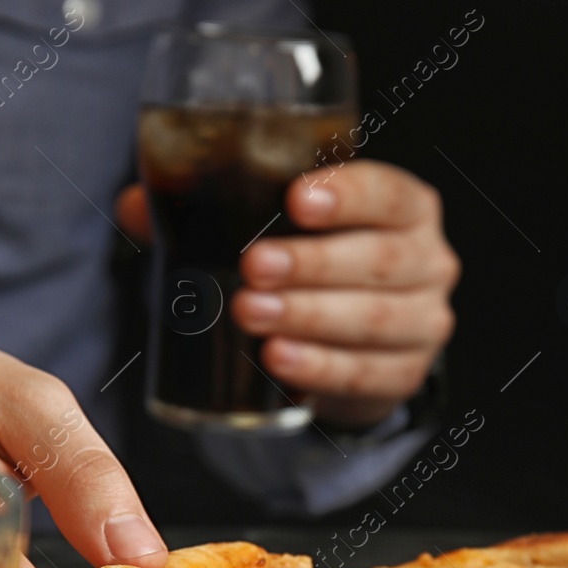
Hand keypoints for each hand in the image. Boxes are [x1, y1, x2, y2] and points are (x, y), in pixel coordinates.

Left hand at [117, 159, 457, 426]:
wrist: (353, 337)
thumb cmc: (313, 262)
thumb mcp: (277, 225)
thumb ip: (213, 209)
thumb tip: (139, 206)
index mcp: (406, 207)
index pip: (390, 193)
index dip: (349, 195)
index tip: (297, 200)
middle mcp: (429, 260)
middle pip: (380, 259)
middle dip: (314, 264)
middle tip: (253, 267)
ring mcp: (425, 322)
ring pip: (375, 319)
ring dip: (310, 316)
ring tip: (250, 313)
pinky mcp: (406, 374)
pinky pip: (366, 374)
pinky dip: (320, 368)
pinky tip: (278, 360)